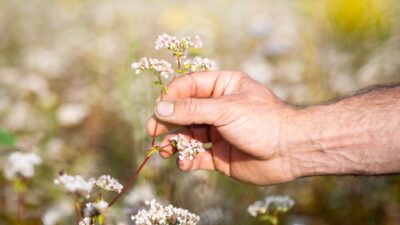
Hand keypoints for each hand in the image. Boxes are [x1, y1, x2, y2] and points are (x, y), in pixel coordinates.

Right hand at [146, 71, 298, 184]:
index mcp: (221, 87)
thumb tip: (159, 109)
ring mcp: (217, 132)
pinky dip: (187, 160)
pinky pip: (196, 156)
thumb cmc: (263, 121)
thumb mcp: (225, 109)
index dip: (170, 97)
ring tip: (166, 151)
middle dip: (167, 122)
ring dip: (174, 143)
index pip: (187, 87)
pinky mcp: (219, 155)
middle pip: (182, 112)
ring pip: (186, 135)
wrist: (291, 151)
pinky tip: (185, 164)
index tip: (158, 110)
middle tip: (152, 132)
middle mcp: (217, 108)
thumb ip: (191, 109)